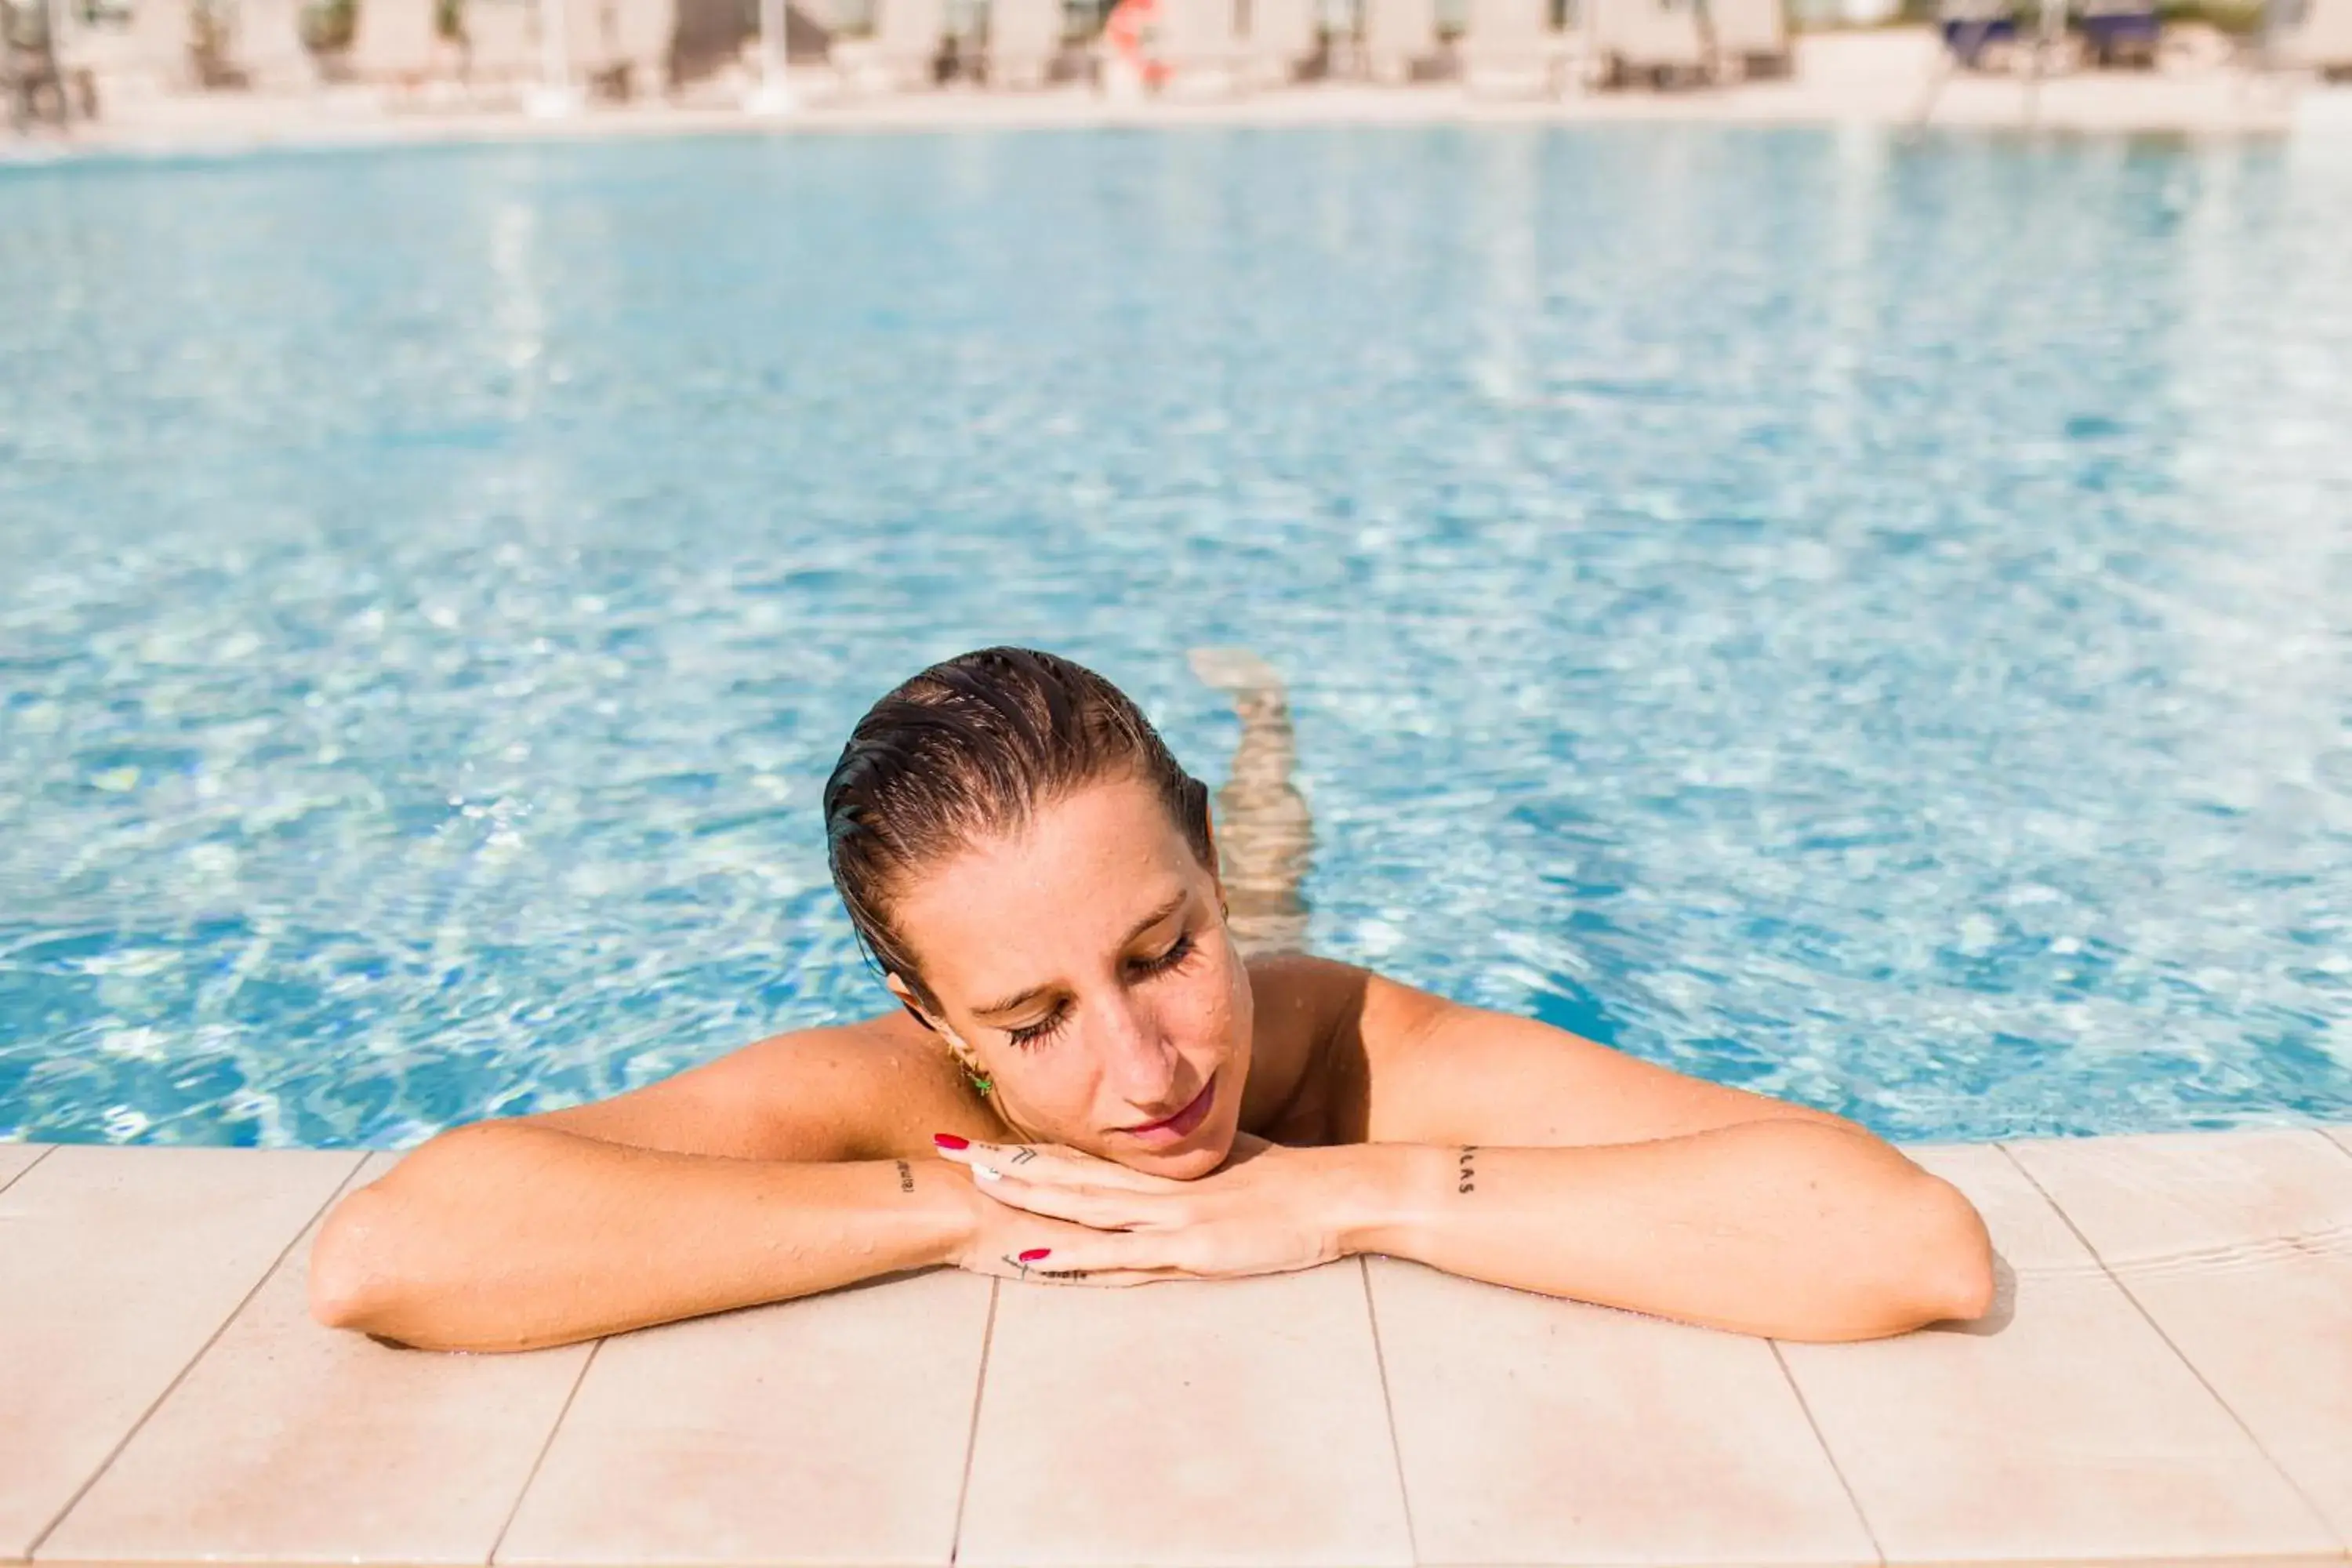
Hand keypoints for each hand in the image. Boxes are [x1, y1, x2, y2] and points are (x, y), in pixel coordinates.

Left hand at [930, 1131, 1357, 1284]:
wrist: (1345, 1193)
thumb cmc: (1300, 1183)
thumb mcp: (1239, 1166)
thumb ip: (1199, 1170)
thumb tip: (1176, 1168)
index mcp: (1166, 1171)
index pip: (1085, 1157)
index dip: (1031, 1147)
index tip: (985, 1139)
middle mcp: (1159, 1189)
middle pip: (1067, 1174)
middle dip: (1007, 1162)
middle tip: (949, 1148)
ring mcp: (1172, 1218)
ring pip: (1083, 1207)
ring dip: (1027, 1197)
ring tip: (975, 1185)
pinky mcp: (1192, 1249)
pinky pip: (1123, 1258)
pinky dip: (1076, 1259)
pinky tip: (1037, 1259)